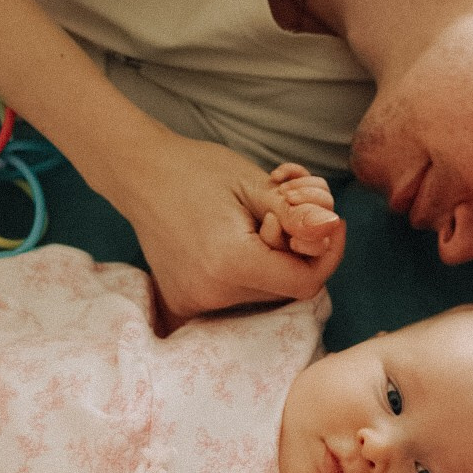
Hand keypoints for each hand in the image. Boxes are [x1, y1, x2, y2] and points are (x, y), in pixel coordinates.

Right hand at [123, 134, 345, 320]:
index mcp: (230, 263)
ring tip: (256, 220)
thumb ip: (298, 215)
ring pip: (262, 292)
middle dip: (296, 253)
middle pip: (283, 288)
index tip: (332, 224)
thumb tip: (331, 231)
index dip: (326, 254)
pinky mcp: (183, 300)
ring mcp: (193, 301)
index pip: (304, 282)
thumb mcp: (257, 184)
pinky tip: (236, 239)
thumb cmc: (199, 170)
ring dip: (272, 260)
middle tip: (286, 211)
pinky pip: (234, 295)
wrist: (139, 174)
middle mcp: (210, 292)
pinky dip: (247, 271)